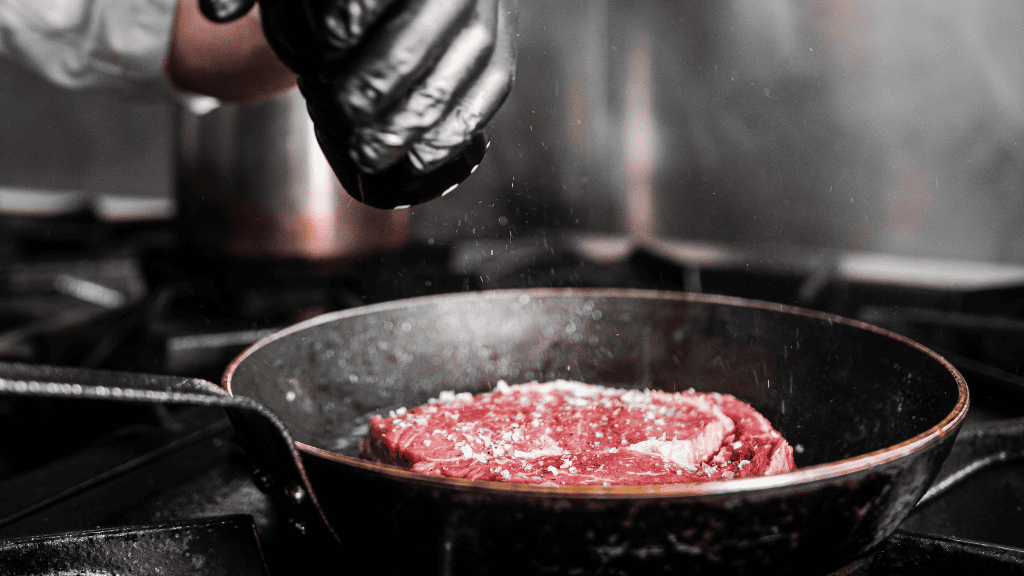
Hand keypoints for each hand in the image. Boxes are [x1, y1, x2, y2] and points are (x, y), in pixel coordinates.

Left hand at [197, 0, 517, 208]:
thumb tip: (214, 14)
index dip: (361, 10)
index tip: (326, 44)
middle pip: (428, 29)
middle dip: (386, 78)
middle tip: (347, 114)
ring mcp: (485, 20)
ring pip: (462, 70)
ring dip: (415, 120)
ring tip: (369, 153)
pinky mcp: (497, 58)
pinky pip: (489, 96)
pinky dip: (454, 133)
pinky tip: (418, 159)